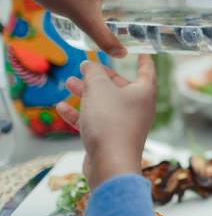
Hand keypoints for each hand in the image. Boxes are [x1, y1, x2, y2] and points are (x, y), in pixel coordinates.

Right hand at [56, 55, 155, 188]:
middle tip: (86, 66)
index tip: (140, 51)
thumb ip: (94, 73)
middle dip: (102, 76)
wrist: (111, 164)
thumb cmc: (110, 121)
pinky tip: (61, 107)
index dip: (143, 59)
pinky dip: (80, 113)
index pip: (146, 70)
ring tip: (69, 82)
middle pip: (121, 86)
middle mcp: (138, 107)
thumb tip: (90, 66)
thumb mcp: (99, 88)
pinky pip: (96, 121)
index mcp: (144, 92)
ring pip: (105, 103)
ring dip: (87, 93)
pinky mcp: (111, 138)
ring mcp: (125, 124)